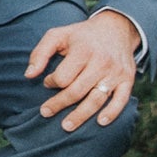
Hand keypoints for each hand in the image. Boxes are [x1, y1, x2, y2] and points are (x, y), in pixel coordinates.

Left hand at [25, 8, 144, 131]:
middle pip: (77, 91)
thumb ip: (40, 53)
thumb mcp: (57, 35)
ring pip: (97, 99)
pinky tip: (100, 122)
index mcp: (83, 51)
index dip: (51, 82)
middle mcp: (101, 62)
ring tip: (66, 126)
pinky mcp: (127, 80)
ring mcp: (116, 72)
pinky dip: (112, 112)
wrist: (116, 29)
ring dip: (81, 115)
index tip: (49, 81)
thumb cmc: (80, 36)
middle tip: (45, 113)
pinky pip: (121, 100)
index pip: (63, 77)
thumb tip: (28, 75)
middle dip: (59, 104)